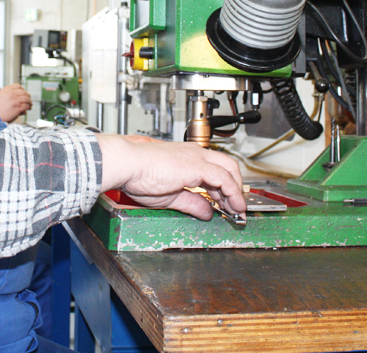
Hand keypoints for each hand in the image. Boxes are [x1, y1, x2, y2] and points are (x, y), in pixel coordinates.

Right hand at [0, 84, 32, 121]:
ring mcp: (15, 100)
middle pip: (24, 92)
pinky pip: (26, 106)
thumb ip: (9, 95)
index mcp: (7, 89)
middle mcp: (11, 93)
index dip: (22, 90)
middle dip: (27, 96)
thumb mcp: (0, 97)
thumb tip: (18, 99)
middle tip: (28, 100)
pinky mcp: (17, 107)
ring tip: (29, 105)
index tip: (24, 93)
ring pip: (27, 99)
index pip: (18, 86)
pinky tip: (27, 109)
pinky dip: (28, 108)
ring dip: (29, 102)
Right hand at [96, 134, 245, 220]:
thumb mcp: (170, 196)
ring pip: (229, 171)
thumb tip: (207, 212)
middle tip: (237, 206)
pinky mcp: (198, 165)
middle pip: (228, 167)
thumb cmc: (139, 175)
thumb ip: (191, 202)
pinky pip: (224, 178)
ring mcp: (198, 157)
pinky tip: (234, 205)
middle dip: (236, 187)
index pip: (215, 170)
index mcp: (187, 158)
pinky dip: (232, 192)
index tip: (227, 204)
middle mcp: (195, 154)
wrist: (128, 165)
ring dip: (236, 192)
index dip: (224, 188)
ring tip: (238, 210)